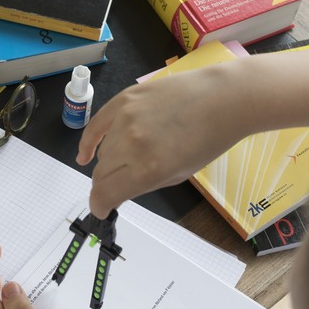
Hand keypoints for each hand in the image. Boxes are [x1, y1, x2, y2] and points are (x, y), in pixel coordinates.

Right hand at [77, 68, 250, 218]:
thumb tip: (116, 192)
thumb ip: (141, 185)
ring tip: (131, 158)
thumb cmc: (208, 141)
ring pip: (102, 152)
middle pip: (100, 174)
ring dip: (110, 161)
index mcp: (147, 170)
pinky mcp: (124, 99)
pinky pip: (95, 125)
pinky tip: (85, 155)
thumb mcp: (177, 174)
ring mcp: (125, 119)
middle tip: (118, 185)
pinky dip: (88, 142)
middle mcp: (131, 145)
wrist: (223, 99)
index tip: (102, 209)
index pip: (105, 194)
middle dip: (106, 185)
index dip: (100, 206)